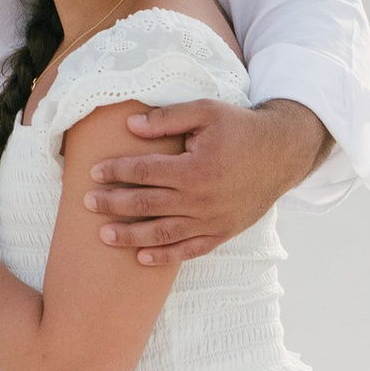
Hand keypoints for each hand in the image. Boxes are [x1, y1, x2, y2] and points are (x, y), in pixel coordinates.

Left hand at [83, 96, 329, 263]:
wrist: (282, 154)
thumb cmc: (241, 129)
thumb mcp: (207, 112)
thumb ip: (168, 118)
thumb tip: (130, 125)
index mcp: (194, 168)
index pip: (144, 171)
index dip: (117, 171)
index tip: (93, 172)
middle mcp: (201, 199)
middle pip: (147, 204)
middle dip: (113, 204)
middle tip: (87, 202)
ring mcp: (212, 220)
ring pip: (163, 233)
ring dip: (131, 236)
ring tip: (103, 236)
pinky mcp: (222, 232)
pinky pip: (190, 250)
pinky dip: (165, 256)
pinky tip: (142, 258)